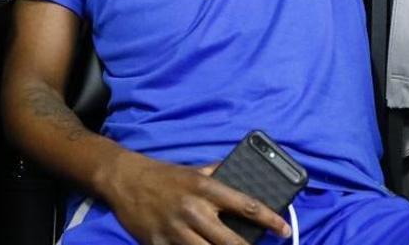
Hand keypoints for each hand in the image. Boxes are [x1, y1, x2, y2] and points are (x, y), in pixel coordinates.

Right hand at [104, 153, 289, 244]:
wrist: (124, 178)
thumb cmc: (163, 174)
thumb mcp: (192, 170)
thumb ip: (217, 174)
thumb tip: (239, 173)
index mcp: (205, 188)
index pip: (246, 205)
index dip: (270, 220)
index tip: (285, 230)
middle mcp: (194, 210)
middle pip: (232, 242)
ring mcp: (176, 229)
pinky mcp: (159, 243)